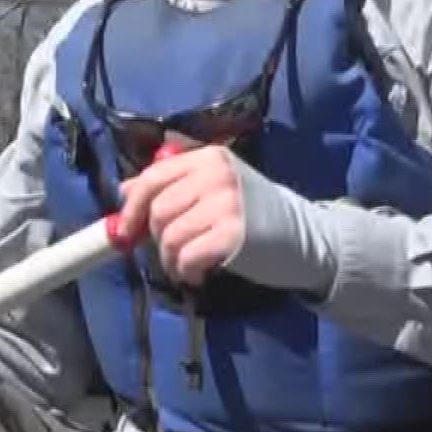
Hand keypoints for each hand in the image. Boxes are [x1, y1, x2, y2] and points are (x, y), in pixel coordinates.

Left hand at [110, 144, 247, 286]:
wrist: (306, 238)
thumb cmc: (255, 213)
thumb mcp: (214, 188)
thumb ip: (172, 185)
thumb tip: (124, 190)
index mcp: (208, 158)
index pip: (152, 178)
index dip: (132, 207)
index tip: (126, 230)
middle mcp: (215, 175)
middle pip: (158, 209)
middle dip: (156, 237)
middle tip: (173, 250)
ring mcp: (225, 203)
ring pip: (169, 236)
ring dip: (171, 259)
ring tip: (186, 264)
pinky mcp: (232, 234)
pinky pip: (186, 257)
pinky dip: (186, 271)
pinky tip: (198, 273)